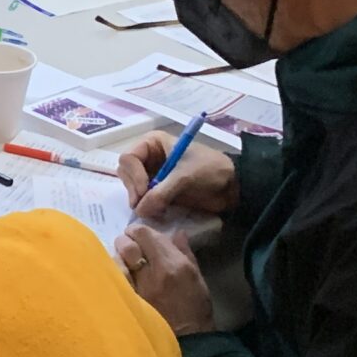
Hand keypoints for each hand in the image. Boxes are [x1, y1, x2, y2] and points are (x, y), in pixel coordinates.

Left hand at [116, 223, 213, 335]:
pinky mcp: (127, 303)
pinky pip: (112, 281)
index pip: (145, 234)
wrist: (190, 342)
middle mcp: (153, 273)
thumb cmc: (196, 310)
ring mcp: (137, 289)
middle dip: (124, 241)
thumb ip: (185, 253)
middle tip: (127, 247)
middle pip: (126, 244)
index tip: (137, 235)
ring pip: (115, 260)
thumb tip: (176, 233)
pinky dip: (111, 275)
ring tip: (121, 262)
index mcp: (173, 265)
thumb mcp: (197, 278)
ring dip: (116, 258)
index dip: (138, 231)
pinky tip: (114, 277)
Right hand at [117, 132, 239, 218]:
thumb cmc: (209, 170)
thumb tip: (139, 211)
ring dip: (139, 200)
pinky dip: (146, 207)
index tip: (144, 191)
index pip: (128, 158)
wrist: (231, 186)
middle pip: (126, 173)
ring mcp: (152, 175)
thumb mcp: (184, 177)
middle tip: (143, 204)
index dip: (133, 175)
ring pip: (132, 187)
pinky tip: (156, 213)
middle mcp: (149, 157)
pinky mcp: (159, 191)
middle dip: (134, 189)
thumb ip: (160, 193)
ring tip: (153, 210)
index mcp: (153, 143)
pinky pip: (143, 199)